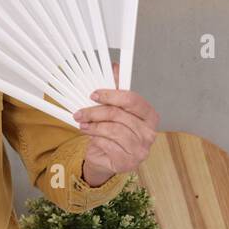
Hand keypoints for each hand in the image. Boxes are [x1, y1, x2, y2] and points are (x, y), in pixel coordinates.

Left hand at [72, 63, 158, 185]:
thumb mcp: (114, 109)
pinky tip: (91, 137)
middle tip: (79, 113)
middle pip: (118, 115)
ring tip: (83, 125)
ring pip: (112, 130)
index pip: (132, 100)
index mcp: (149, 116)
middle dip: (95, 112)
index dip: (111, 95)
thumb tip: (115, 66)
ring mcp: (141, 150)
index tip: (93, 94)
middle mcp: (149, 133)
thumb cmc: (112, 131)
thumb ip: (116, 89)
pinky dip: (95, 139)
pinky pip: (108, 145)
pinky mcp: (128, 162)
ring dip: (93, 126)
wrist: (106, 158)